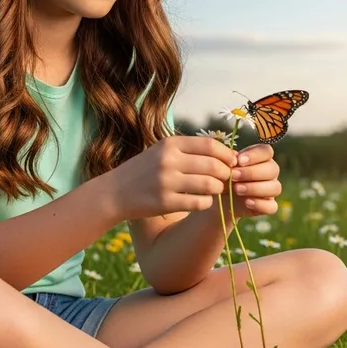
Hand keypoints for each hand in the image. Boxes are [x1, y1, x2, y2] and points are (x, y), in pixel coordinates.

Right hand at [110, 135, 236, 220]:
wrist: (115, 192)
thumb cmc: (144, 171)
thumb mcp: (161, 151)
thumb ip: (189, 149)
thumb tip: (225, 152)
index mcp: (169, 144)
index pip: (210, 145)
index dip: (226, 154)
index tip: (231, 162)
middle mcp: (168, 160)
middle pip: (213, 165)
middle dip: (226, 173)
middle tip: (226, 179)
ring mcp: (166, 182)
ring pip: (210, 185)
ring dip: (218, 189)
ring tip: (214, 190)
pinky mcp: (165, 202)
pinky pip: (200, 203)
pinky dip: (206, 203)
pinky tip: (201, 201)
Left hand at [228, 143, 281, 216]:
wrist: (219, 198)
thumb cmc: (223, 176)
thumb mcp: (224, 166)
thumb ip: (231, 160)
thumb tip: (235, 157)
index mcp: (261, 158)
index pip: (267, 151)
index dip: (255, 155)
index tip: (239, 161)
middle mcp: (269, 172)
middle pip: (273, 169)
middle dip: (252, 173)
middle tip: (233, 176)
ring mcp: (271, 190)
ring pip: (275, 187)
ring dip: (255, 188)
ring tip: (236, 189)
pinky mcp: (268, 206)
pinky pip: (272, 206)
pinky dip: (260, 204)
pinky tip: (246, 202)